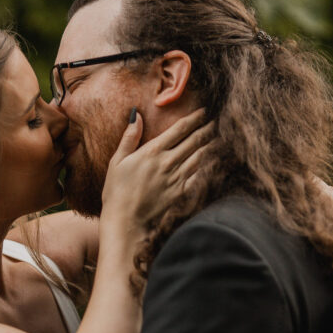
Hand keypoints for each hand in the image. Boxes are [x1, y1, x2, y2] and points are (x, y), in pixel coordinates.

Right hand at [101, 107, 212, 228]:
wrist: (126, 221)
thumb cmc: (117, 191)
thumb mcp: (117, 161)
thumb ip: (129, 138)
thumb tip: (136, 116)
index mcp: (153, 151)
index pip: (180, 129)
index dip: (194, 118)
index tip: (204, 111)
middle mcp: (168, 162)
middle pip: (194, 141)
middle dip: (206, 129)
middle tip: (215, 121)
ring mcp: (177, 178)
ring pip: (199, 156)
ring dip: (209, 145)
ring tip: (216, 137)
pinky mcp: (180, 192)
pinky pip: (197, 174)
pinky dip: (205, 164)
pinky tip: (209, 160)